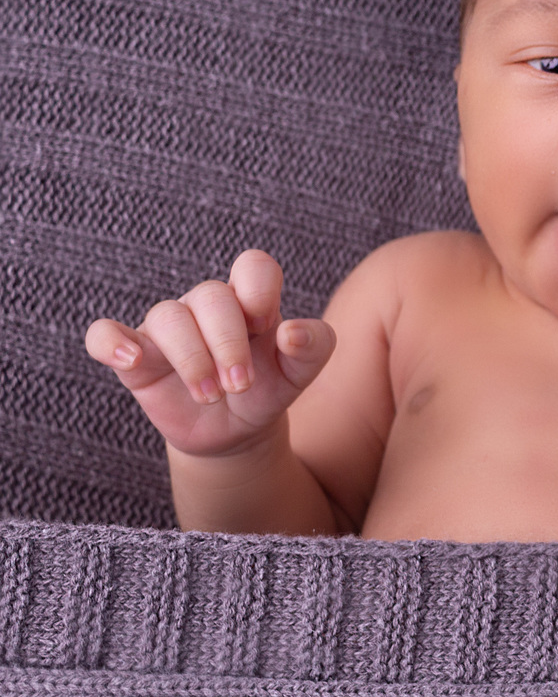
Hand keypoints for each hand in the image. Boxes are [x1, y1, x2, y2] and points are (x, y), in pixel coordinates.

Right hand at [85, 250, 335, 458]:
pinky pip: (105, 334)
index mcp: (250, 299)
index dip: (259, 290)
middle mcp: (207, 306)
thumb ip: (315, 347)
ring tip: (211, 396)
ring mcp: (168, 329)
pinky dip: (111, 342)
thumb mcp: (301, 373)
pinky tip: (131, 358)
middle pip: (210, 296)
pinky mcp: (136, 357)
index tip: (268, 328)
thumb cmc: (269, 388)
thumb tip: (293, 332)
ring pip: (167, 315)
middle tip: (241, 384)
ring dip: (191, 359)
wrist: (237, 431)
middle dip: (228, 342)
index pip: (253, 265)